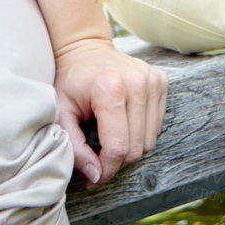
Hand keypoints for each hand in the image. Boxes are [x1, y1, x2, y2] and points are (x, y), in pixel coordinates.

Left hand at [54, 36, 168, 187]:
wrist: (86, 48)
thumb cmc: (71, 82)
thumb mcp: (62, 114)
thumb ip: (75, 148)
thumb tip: (95, 177)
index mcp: (110, 89)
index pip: (118, 147)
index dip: (106, 169)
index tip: (93, 177)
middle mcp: (137, 83)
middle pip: (136, 147)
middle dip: (117, 162)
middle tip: (99, 160)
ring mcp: (153, 81)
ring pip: (150, 140)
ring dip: (130, 149)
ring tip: (110, 141)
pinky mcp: (161, 81)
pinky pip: (157, 125)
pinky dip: (141, 134)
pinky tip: (123, 124)